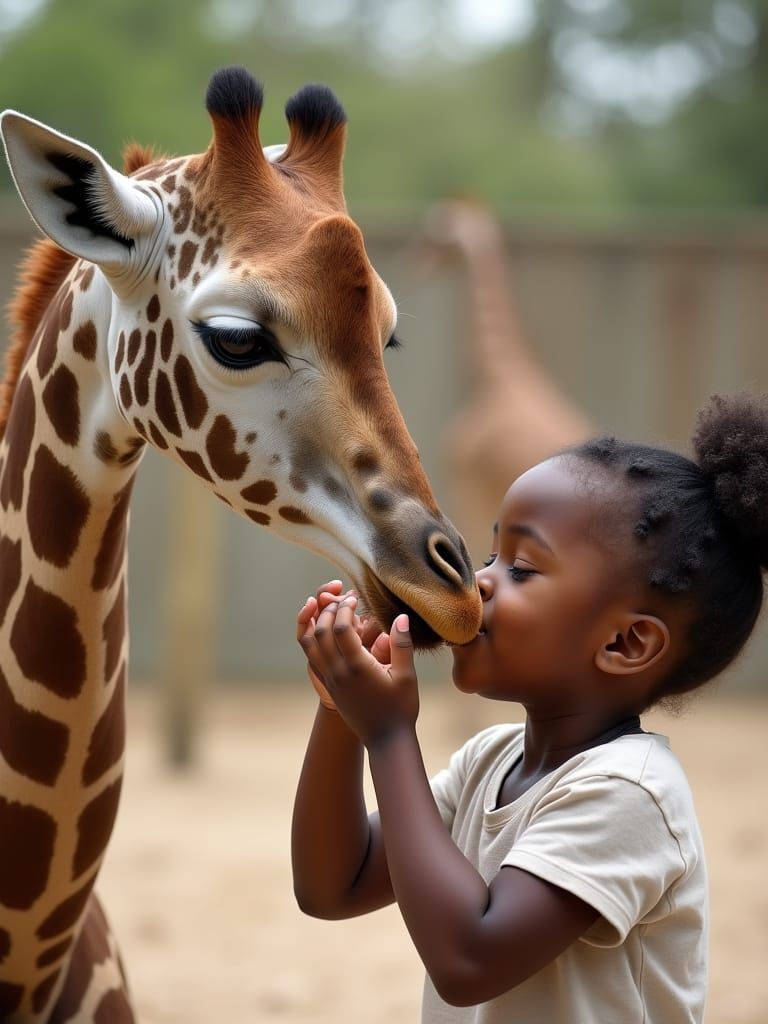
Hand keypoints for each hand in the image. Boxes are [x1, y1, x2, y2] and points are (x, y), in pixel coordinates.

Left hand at [298, 595, 418, 747]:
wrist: (386, 740)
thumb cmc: (400, 708)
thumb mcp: (407, 676)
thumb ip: (401, 645)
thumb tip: (400, 617)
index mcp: (358, 667)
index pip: (340, 628)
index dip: (344, 608)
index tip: (355, 597)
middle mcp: (338, 673)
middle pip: (320, 633)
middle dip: (328, 610)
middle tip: (341, 599)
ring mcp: (330, 680)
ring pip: (310, 645)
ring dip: (314, 623)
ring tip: (324, 607)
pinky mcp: (328, 686)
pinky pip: (311, 658)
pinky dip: (312, 639)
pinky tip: (322, 629)